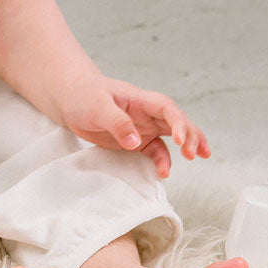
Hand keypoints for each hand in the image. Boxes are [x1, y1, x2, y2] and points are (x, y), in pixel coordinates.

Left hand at [57, 77, 210, 177]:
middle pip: (177, 121)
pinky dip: (162, 160)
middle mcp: (146, 112)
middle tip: (195, 153)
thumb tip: (135, 142)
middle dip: (190, 135)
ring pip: (172, 135)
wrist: (70, 99)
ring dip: (186, 145)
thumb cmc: (84, 95)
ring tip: (197, 157)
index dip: (178, 122)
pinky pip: (155, 151)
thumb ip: (117, 122)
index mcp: (140, 99)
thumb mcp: (97, 106)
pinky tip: (164, 171)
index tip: (180, 140)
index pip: (166, 108)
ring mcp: (143, 126)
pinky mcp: (136, 140)